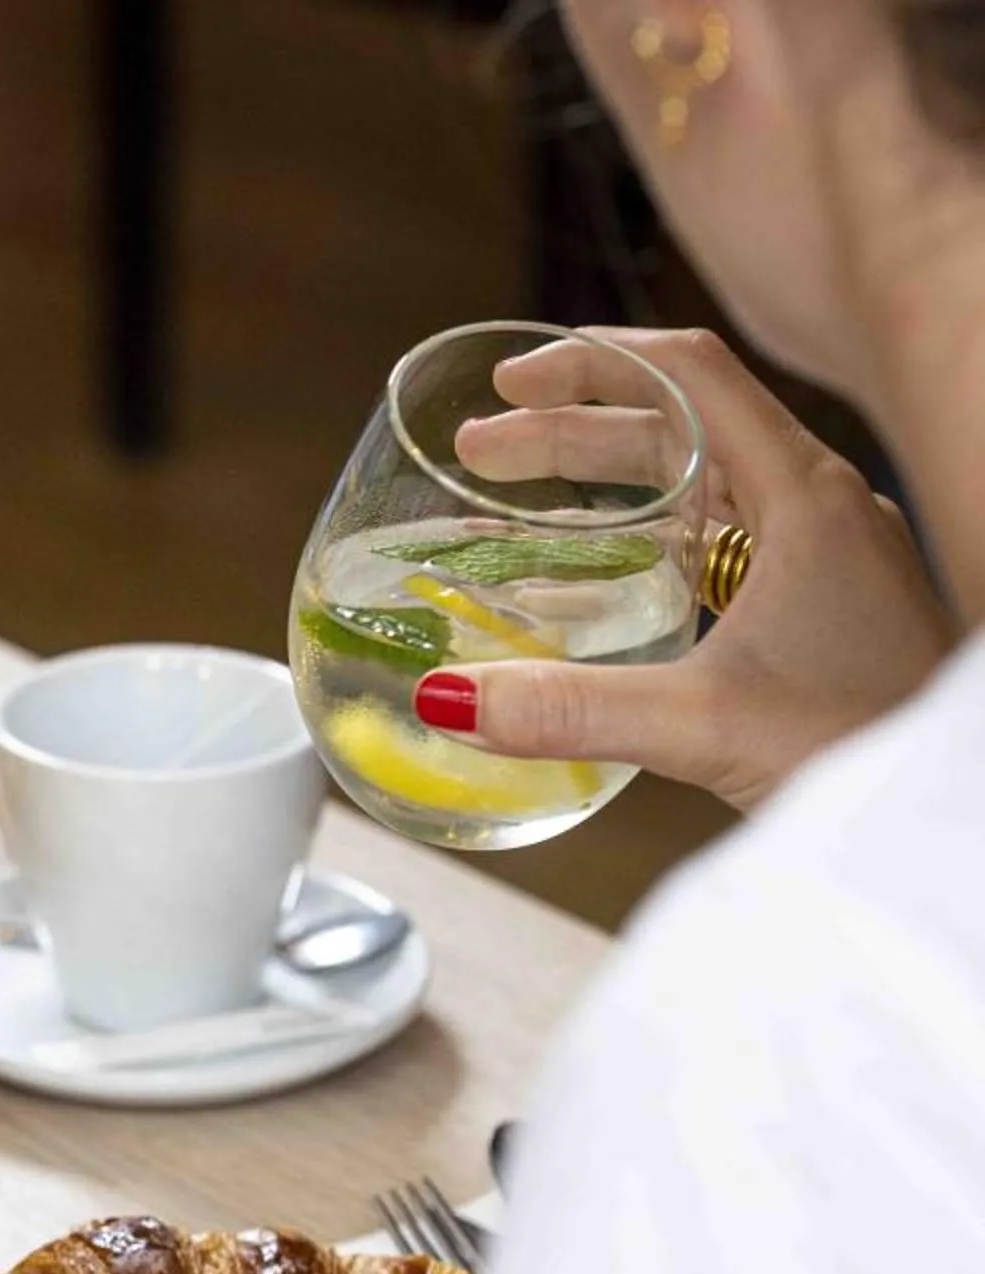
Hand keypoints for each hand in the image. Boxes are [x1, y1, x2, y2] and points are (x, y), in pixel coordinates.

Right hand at [413, 327, 953, 811]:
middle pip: (684, 426)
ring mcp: (826, 550)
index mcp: (806, 496)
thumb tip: (449, 700)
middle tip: (482, 453)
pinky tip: (598, 577)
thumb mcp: (703, 726)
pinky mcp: (822, 597)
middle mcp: (821, 505)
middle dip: (573, 430)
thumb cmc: (861, 743)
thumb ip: (571, 709)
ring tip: (518, 502)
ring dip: (606, 481)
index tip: (512, 382)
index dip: (593, 363)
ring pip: (703, 481)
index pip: (691, 376)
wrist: (950, 799)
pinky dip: (648, 533)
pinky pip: (723, 535)